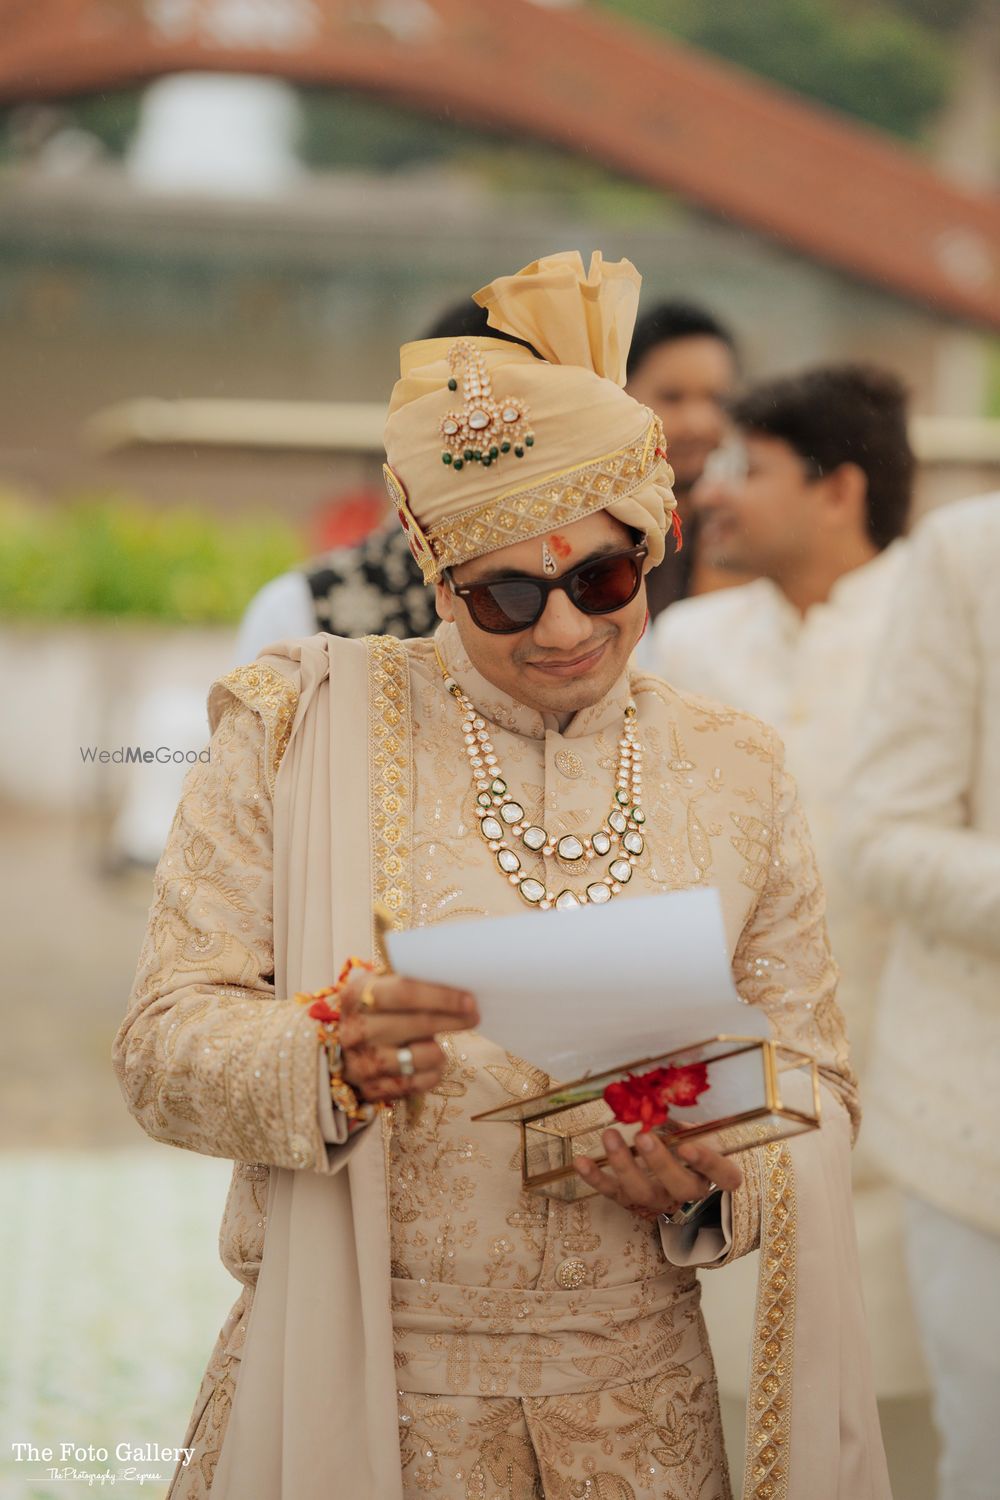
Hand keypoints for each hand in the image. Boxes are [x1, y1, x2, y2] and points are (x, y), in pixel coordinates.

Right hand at [338, 970, 478, 1102]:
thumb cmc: (373, 1012)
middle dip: (452, 1020)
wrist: (338, 1049)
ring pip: (419, 1057)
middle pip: (417, 1024)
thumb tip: (457, 984)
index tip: (469, 999)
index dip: (441, 996)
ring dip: (438, 1050)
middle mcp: (356, 1030)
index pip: (404, 992)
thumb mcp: (379, 988)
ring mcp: (361, 1062)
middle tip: (474, 1016)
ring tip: (437, 1044)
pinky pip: (416, 1084)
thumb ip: (410, 984)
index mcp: (357, 996)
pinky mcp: (371, 1089)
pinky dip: (431, 1073)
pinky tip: (431, 1064)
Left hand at [574, 1129, 741, 1218]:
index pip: (723, 1175)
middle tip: (643, 1137)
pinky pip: (613, 1193)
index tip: (689, 1147)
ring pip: (643, 1193)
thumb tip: (656, 1096)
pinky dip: (595, 1178)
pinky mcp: (631, 1202)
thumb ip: (679, 1119)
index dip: (707, 1164)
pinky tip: (581, 1162)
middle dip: (660, 1163)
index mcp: (711, 1173)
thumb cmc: (684, 1144)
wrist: (672, 1174)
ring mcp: (658, 1200)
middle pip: (680, 1187)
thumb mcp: (691, 1129)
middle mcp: (688, 1192)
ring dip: (624, 1164)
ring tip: (610, 1135)